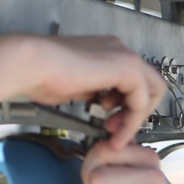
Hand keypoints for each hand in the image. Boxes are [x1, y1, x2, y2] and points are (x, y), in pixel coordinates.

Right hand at [15, 35, 166, 148]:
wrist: (31, 64)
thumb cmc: (42, 73)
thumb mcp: (76, 86)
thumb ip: (93, 90)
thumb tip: (100, 99)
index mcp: (107, 52)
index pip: (134, 80)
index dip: (127, 105)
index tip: (110, 121)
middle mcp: (119, 50)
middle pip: (151, 84)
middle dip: (137, 112)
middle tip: (116, 128)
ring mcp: (124, 56)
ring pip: (152, 91)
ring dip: (135, 118)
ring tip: (115, 133)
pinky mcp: (125, 66)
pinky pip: (142, 99)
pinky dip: (132, 120)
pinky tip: (116, 132)